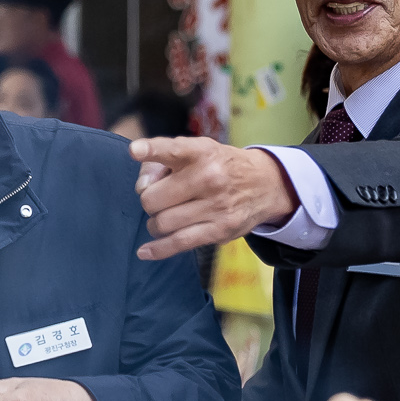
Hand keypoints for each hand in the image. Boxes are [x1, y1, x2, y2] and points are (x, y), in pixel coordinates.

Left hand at [130, 137, 300, 261]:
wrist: (264, 184)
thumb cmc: (217, 166)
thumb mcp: (197, 151)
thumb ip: (162, 162)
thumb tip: (142, 187)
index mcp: (201, 152)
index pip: (173, 149)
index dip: (152, 150)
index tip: (135, 151)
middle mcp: (209, 176)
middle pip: (153, 198)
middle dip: (149, 200)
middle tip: (160, 198)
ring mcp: (216, 205)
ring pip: (162, 223)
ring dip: (155, 223)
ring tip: (165, 216)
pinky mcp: (220, 230)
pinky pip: (179, 243)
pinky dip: (158, 249)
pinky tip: (145, 252)